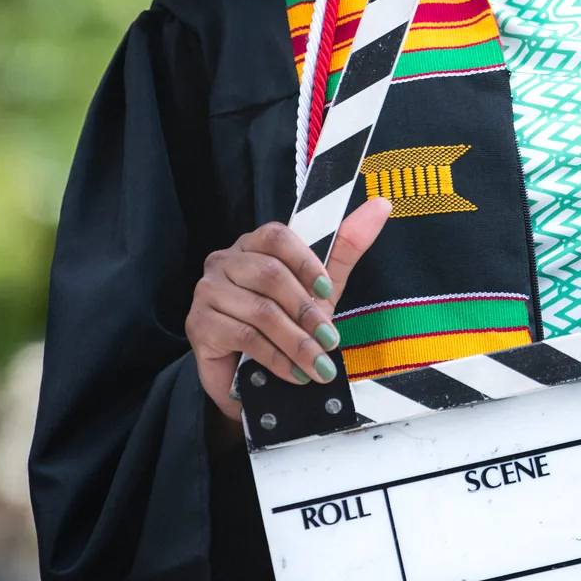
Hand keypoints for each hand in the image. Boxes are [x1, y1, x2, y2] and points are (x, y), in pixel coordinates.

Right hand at [187, 199, 391, 420]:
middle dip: (306, 311)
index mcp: (253, 245)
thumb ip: (346, 247)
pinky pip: (244, 337)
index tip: (327, 289)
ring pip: (260, 310)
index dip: (305, 260)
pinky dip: (276, 357)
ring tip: (319, 365)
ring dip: (296, 341)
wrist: (251, 375)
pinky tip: (295, 373)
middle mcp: (225, 261)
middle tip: (330, 340)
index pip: (276, 235)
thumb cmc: (287, 324)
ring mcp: (207, 292)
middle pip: (270, 275)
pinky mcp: (199, 325)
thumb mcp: (321, 287)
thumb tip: (381, 205)